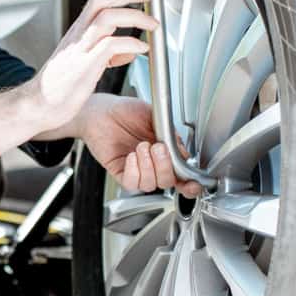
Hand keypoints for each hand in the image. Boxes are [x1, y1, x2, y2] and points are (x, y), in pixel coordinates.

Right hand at [21, 0, 155, 132]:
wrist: (38, 105)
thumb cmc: (60, 86)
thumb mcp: (86, 63)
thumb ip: (108, 54)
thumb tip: (129, 52)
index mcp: (80, 31)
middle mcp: (79, 35)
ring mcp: (81, 49)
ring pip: (107, 17)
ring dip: (134, 16)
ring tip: (152, 24)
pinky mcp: (84, 67)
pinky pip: (109, 46)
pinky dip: (130, 44)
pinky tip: (141, 49)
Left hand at [79, 93, 204, 196]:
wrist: (102, 110)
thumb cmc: (126, 111)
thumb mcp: (154, 117)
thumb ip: (170, 135)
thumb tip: (183, 151)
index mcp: (166, 152)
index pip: (182, 176)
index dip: (190, 184)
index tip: (193, 182)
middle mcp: (152, 164)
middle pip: (168, 182)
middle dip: (165, 166)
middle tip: (157, 147)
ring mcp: (137, 170)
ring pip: (151, 185)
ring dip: (148, 166)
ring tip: (141, 146)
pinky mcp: (121, 173)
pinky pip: (132, 183)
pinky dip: (134, 170)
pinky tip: (131, 156)